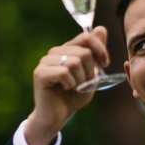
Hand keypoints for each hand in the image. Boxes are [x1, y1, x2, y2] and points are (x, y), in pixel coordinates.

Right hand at [24, 26, 110, 144]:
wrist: (57, 116)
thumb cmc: (72, 96)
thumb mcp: (90, 73)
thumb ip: (95, 53)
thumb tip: (102, 28)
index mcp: (66, 49)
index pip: (86, 36)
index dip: (100, 50)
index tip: (104, 64)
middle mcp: (54, 52)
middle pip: (84, 52)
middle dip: (89, 72)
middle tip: (82, 83)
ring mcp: (45, 62)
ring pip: (75, 62)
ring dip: (80, 80)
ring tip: (73, 87)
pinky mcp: (40, 73)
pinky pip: (64, 73)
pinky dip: (70, 84)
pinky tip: (65, 89)